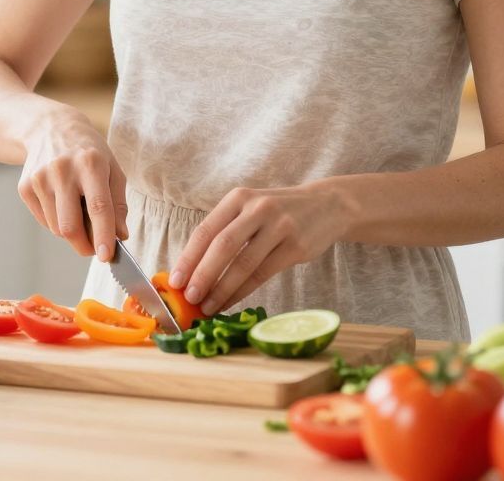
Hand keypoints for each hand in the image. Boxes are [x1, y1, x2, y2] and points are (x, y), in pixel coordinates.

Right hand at [17, 104, 128, 261]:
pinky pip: (44, 221)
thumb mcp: (112, 168)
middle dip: (84, 246)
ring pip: (56, 228)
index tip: (106, 256)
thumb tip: (120, 236)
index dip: (103, 235)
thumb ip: (118, 203)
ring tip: (78, 211)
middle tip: (95, 247)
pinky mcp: (25, 187)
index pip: (98, 207)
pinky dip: (56, 222)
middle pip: (70, 226)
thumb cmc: (88, 152)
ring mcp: (40, 178)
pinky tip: (61, 202)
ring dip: (71, 231)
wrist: (50, 128)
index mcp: (90, 163)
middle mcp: (62, 170)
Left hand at [168, 182, 343, 316]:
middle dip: (202, 274)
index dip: (188, 257)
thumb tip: (192, 268)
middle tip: (189, 297)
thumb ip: (225, 231)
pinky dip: (243, 291)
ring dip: (222, 289)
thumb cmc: (278, 213)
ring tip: (207, 306)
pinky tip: (230, 302)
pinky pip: (263, 273)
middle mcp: (258, 208)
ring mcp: (279, 226)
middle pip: (222, 245)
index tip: (175, 280)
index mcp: (239, 198)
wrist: (328, 205)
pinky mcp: (296, 246)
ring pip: (243, 263)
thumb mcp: (251, 209)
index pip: (206, 230)